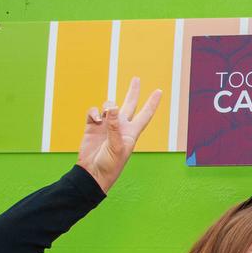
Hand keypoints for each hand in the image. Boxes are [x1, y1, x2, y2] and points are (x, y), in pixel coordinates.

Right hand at [77, 77, 162, 192]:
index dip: (152, 103)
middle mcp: (120, 126)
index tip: (159, 91)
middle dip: (133, 92)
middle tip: (137, 79)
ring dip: (107, 106)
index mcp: (132, 132)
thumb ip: (115, 127)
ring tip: (104, 117)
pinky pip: (94, 112)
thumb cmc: (110, 164)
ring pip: (109, 106)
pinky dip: (94, 112)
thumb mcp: (117, 147)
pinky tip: (95, 120)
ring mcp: (107, 126)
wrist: (92, 173)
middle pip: (129, 104)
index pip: (145, 114)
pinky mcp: (93, 127)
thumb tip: (112, 108)